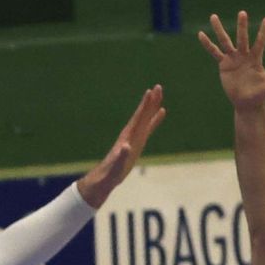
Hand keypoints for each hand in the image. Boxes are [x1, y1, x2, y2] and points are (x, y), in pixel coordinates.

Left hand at [75, 85, 166, 208]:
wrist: (104, 178)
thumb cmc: (110, 174)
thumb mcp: (116, 167)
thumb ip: (121, 157)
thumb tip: (127, 146)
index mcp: (128, 138)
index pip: (139, 118)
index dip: (145, 106)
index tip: (151, 92)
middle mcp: (131, 134)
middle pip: (143, 114)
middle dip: (151, 101)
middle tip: (159, 87)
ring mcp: (134, 137)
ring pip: (145, 118)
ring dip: (152, 107)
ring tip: (159, 94)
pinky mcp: (136, 143)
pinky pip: (148, 128)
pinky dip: (154, 120)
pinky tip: (160, 113)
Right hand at [197, 11, 264, 110]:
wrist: (247, 103)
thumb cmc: (261, 94)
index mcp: (256, 58)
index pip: (260, 42)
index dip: (264, 32)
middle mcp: (244, 55)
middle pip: (242, 38)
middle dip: (242, 26)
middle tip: (242, 13)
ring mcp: (233, 59)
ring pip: (225, 41)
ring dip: (219, 29)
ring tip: (213, 16)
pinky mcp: (224, 65)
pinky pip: (214, 52)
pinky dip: (208, 44)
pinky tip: (201, 34)